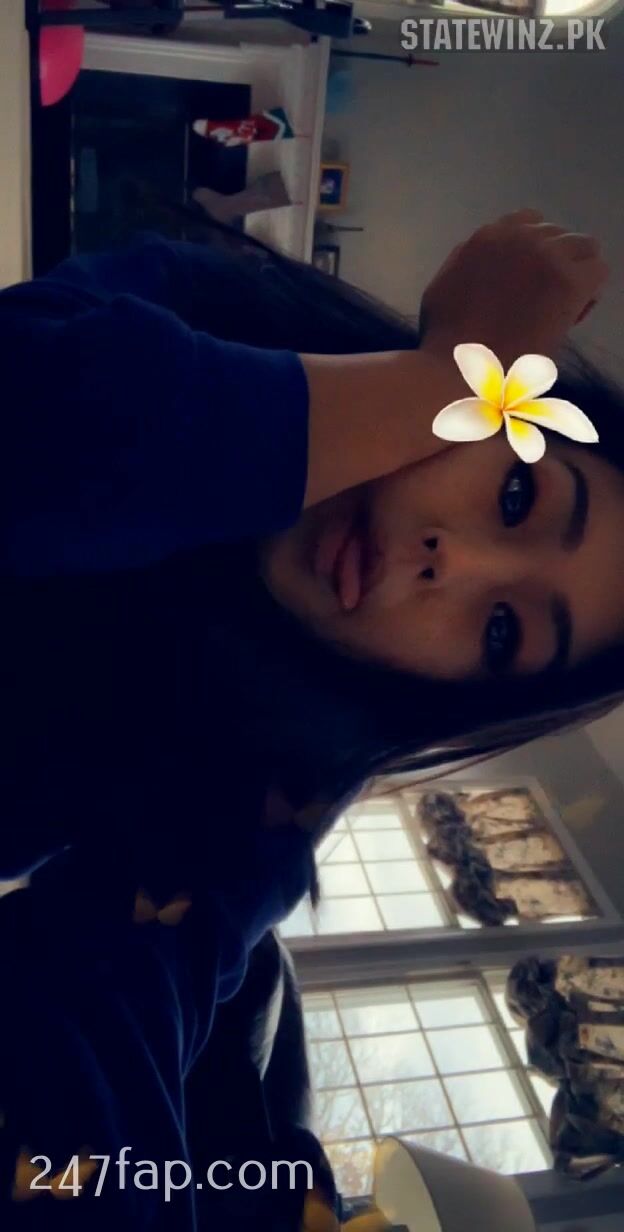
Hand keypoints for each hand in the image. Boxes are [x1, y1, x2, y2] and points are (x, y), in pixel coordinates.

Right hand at [419, 209, 608, 367]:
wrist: (461, 367)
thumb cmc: (445, 340)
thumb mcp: (441, 288)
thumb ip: (463, 264)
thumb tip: (480, 256)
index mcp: (488, 237)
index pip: (528, 223)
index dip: (533, 253)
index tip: (528, 280)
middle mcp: (519, 237)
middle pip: (557, 234)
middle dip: (555, 262)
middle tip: (544, 299)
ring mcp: (546, 257)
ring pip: (584, 247)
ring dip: (577, 272)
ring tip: (561, 305)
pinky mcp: (568, 281)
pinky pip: (598, 270)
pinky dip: (589, 292)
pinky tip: (570, 316)